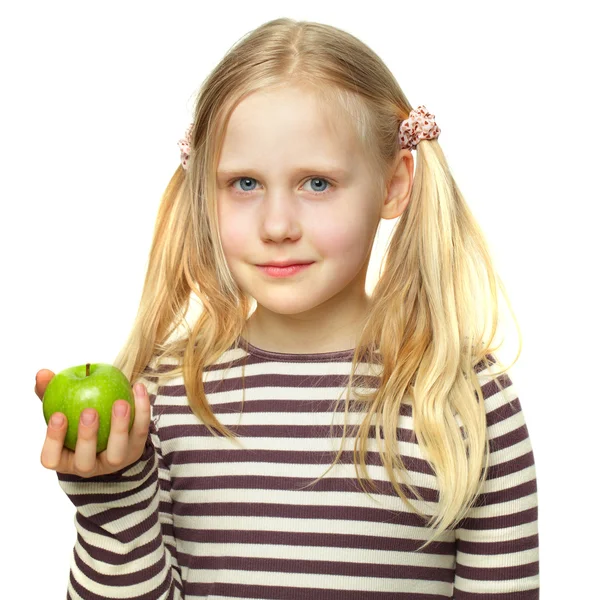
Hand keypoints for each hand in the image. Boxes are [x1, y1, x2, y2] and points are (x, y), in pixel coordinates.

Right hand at [36, 369, 151, 477]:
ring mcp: (113, 462)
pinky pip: (140, 431)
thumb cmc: (77, 418)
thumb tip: (43, 373)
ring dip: (119, 427)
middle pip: (85, 461)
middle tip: (89, 411)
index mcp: (64, 459)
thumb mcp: (63, 407)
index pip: (51, 458)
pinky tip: (138, 388)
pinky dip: (142, 410)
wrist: (111, 431)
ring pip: (116, 452)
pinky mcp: (135, 451)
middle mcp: (87, 466)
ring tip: (120, 403)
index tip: (58, 415)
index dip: (53, 440)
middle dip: (86, 436)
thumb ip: (50, 392)